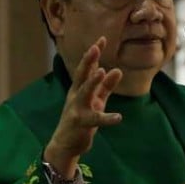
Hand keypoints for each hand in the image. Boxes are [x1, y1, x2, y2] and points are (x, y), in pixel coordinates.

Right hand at [44, 37, 122, 178]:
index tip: (102, 39)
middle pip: (81, 75)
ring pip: (84, 93)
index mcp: (79, 89)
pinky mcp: (81, 123)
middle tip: (95, 47)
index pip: (87, 68)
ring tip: (102, 72)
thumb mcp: (96, 100)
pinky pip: (95, 120)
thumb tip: (116, 69)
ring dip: (92, 82)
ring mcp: (77, 109)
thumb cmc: (82, 118)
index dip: (94, 54)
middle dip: (88, 61)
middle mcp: (76, 96)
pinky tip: (118, 117)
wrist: (65, 144)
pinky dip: (107, 118)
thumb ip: (106, 86)